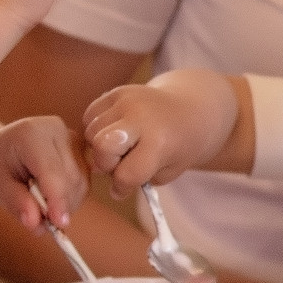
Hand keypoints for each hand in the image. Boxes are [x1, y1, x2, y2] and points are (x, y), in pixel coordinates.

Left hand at [0, 115, 85, 229]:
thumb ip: (17, 203)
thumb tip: (37, 224)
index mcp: (32, 134)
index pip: (53, 171)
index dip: (58, 200)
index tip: (59, 225)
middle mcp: (57, 130)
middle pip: (71, 177)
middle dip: (60, 205)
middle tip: (41, 223)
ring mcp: (71, 137)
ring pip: (81, 181)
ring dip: (67, 203)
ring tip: (42, 208)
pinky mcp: (79, 147)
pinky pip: (83, 180)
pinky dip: (70, 196)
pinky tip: (51, 198)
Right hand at [83, 71, 237, 190]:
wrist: (192, 109)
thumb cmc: (180, 146)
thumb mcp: (168, 170)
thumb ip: (135, 177)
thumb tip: (96, 169)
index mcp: (160, 142)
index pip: (127, 174)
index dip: (122, 188)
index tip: (122, 189)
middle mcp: (142, 117)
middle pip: (102, 147)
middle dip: (106, 164)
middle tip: (121, 164)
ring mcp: (128, 101)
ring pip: (91, 132)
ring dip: (100, 147)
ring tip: (121, 146)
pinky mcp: (117, 92)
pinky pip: (90, 116)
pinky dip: (96, 128)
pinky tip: (114, 131)